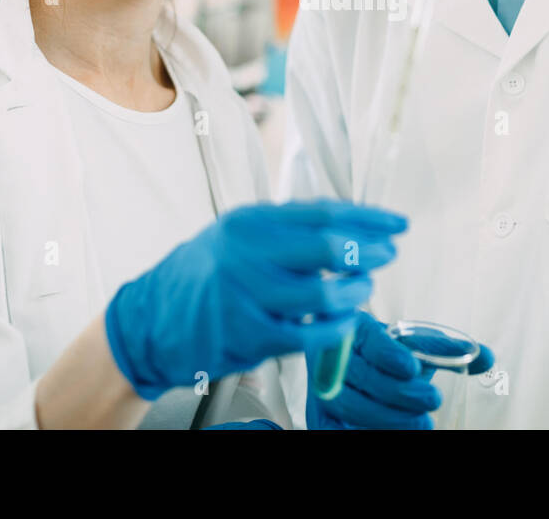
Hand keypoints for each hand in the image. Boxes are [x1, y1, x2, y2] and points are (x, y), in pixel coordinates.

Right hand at [105, 200, 407, 399]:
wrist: (152, 321)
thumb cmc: (203, 275)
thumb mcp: (237, 236)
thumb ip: (284, 230)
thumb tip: (347, 224)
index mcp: (249, 222)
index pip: (323, 213)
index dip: (368, 217)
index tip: (396, 222)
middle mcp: (247, 254)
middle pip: (329, 247)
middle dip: (369, 250)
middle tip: (388, 253)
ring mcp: (248, 296)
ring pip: (324, 292)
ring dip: (356, 291)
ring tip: (364, 288)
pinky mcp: (249, 336)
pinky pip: (309, 333)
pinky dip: (336, 327)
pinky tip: (347, 320)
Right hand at [306, 311, 494, 428]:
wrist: (353, 367)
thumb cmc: (386, 356)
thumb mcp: (414, 346)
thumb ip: (447, 350)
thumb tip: (487, 357)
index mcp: (355, 329)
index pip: (367, 338)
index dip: (388, 353)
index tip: (413, 367)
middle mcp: (333, 356)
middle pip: (360, 376)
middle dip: (398, 392)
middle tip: (433, 400)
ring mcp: (323, 389)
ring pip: (348, 405)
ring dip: (387, 418)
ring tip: (423, 424)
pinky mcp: (320, 418)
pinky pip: (337, 428)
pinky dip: (366, 431)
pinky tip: (394, 433)